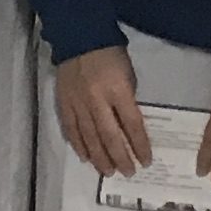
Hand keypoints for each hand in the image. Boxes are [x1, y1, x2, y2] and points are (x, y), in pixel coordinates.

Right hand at [53, 45, 147, 178]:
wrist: (79, 37)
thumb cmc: (111, 55)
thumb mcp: (128, 76)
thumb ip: (128, 101)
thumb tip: (128, 127)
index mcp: (118, 91)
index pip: (132, 125)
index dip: (140, 145)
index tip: (146, 161)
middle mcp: (97, 100)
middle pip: (109, 136)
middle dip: (120, 157)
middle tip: (128, 173)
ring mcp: (78, 103)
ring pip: (89, 137)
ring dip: (99, 157)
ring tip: (107, 172)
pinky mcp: (64, 102)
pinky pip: (71, 128)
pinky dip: (78, 145)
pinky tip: (85, 157)